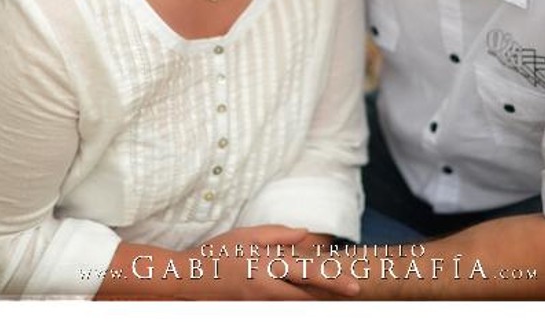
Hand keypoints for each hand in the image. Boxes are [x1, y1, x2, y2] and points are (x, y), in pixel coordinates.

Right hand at [189, 225, 359, 299]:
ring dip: (314, 298)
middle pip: (308, 298)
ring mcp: (262, 304)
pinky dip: (295, 299)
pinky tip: (303, 292)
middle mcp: (268, 291)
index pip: (309, 275)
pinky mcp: (256, 310)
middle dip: (329, 295)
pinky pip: (283, 306)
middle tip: (351, 290)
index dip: (334, 281)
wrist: (189, 280)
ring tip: (332, 291)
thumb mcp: (246, 235)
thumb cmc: (217, 253)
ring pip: (297, 304)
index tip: (355, 287)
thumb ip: (278, 235)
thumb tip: (305, 233)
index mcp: (268, 268)